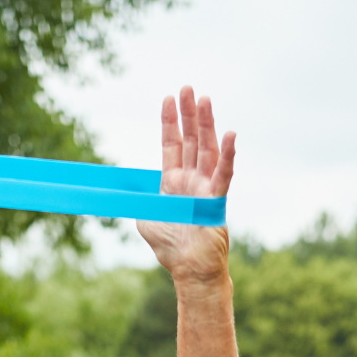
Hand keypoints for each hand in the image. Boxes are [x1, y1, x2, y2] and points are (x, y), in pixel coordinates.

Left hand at [136, 87, 236, 280]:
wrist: (189, 269)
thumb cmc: (170, 247)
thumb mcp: (145, 219)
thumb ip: (139, 199)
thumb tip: (125, 190)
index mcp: (174, 181)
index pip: (172, 144)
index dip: (170, 121)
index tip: (169, 98)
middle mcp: (192, 180)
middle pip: (191, 139)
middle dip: (189, 114)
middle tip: (188, 88)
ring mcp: (206, 187)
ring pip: (207, 149)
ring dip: (207, 124)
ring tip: (205, 99)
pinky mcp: (217, 200)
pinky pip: (224, 174)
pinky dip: (228, 155)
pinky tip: (230, 135)